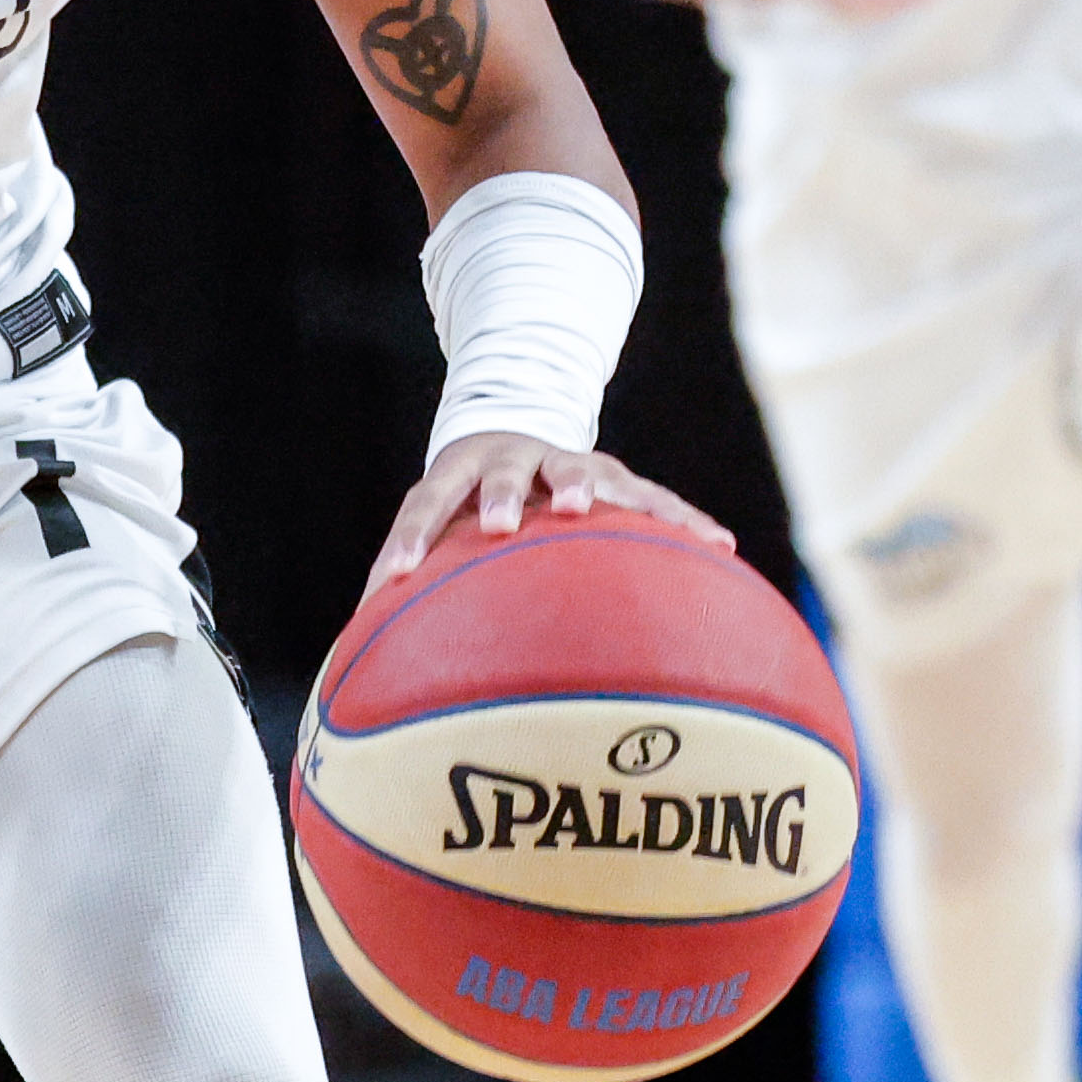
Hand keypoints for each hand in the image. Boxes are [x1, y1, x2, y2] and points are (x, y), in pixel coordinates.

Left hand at [371, 427, 716, 585]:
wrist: (516, 427)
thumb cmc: (469, 504)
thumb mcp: (443, 528)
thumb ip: (415, 581)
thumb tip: (359, 654)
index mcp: (459, 475)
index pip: (427, 504)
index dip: (411, 539)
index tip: (397, 575)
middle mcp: (514, 461)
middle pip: (505, 472)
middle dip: (502, 495)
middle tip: (499, 523)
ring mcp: (569, 463)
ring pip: (581, 470)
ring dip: (588, 488)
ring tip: (593, 507)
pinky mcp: (618, 478)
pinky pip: (655, 502)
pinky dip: (683, 520)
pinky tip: (721, 546)